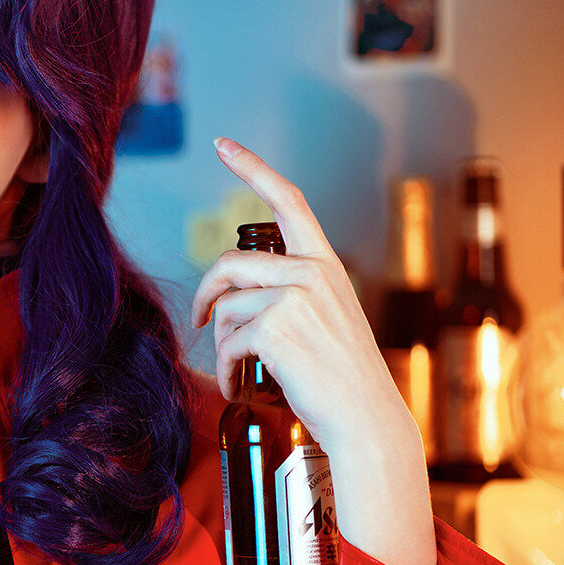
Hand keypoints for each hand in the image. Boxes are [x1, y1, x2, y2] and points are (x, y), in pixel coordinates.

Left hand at [190, 137, 438, 564]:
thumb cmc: (341, 379)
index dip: (252, 168)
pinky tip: (236, 385)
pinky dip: (223, 368)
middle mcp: (313, 271)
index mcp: (325, 264)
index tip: (222, 143)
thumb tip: (230, 295)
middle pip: (229, 265)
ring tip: (236, 370)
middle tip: (196, 321)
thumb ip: (288, 295)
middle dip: (204, 294)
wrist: (366, 421)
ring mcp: (295, 297)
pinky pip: (226, 341)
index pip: (289, 200)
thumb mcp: (324, 321)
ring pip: (224, 308)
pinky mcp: (276, 328)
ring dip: (219, 344)